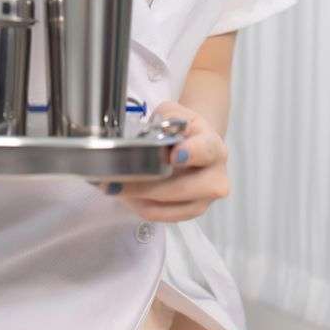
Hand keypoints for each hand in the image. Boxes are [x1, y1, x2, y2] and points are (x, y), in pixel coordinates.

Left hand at [96, 101, 229, 221]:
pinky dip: (141, 207)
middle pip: (182, 188)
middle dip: (146, 185)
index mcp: (214, 147)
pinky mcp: (191, 212)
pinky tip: (125, 196)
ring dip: (138, 199)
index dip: (190, 154)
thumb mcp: (175, 113)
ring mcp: (205, 200)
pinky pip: (162, 215)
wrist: (196, 146)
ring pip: (169, 206)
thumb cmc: (183, 130)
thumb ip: (167, 118)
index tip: (172, 156)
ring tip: (114, 187)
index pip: (206, 151)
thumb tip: (152, 133)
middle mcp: (216, 177)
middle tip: (117, 180)